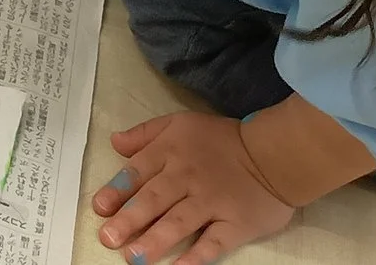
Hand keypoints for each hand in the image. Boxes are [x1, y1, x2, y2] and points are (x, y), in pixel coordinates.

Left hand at [93, 113, 295, 264]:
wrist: (275, 154)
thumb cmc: (222, 140)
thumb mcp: (179, 123)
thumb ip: (145, 134)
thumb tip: (115, 143)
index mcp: (170, 152)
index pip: (138, 172)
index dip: (117, 191)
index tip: (100, 208)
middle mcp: (187, 178)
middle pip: (153, 200)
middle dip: (129, 220)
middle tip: (108, 238)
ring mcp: (212, 203)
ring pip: (178, 223)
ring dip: (155, 240)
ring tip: (134, 257)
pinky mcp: (235, 225)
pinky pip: (214, 243)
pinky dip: (197, 257)